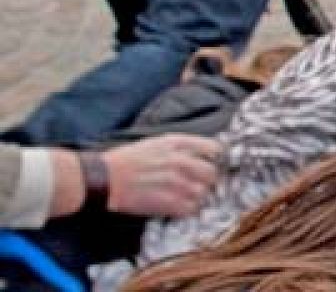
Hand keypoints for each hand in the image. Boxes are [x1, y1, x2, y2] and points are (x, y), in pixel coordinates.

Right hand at [103, 134, 221, 217]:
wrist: (104, 178)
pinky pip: (190, 209)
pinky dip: (186, 210)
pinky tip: (176, 208)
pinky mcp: (168, 202)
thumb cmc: (126, 160)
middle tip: (196, 185)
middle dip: (206, 181)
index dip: (213, 159)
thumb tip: (200, 155)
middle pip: (212, 173)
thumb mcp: (157, 143)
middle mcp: (181, 161)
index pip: (214, 149)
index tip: (209, 165)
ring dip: (196, 197)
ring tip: (183, 198)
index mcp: (178, 143)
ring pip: (203, 193)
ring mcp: (176, 182)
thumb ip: (181, 147)